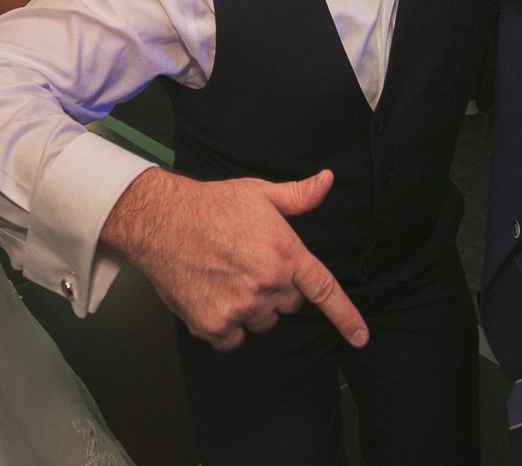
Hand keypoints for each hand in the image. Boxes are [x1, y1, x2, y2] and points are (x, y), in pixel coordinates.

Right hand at [100, 167, 367, 351]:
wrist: (160, 220)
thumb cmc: (212, 205)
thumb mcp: (260, 193)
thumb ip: (298, 196)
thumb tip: (328, 181)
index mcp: (285, 253)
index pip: (324, 290)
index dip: (346, 317)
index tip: (361, 338)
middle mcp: (268, 284)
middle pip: (288, 304)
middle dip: (276, 290)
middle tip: (249, 266)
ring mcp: (240, 307)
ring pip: (262, 322)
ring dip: (252, 309)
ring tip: (228, 279)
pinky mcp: (213, 325)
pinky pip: (233, 339)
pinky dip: (226, 326)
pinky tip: (213, 297)